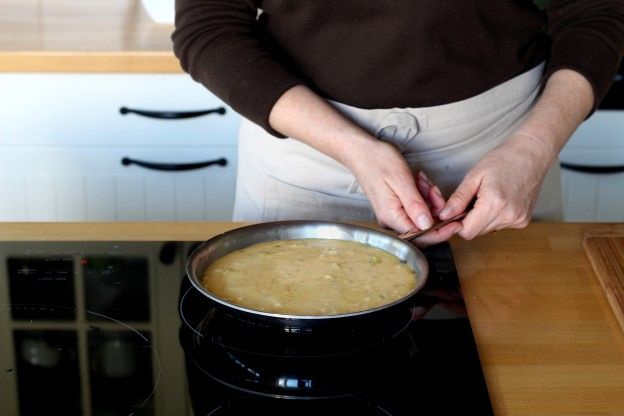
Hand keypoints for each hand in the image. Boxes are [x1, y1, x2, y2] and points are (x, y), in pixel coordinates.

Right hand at [347, 140, 460, 244]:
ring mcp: (393, 214)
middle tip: (435, 191)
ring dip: (429, 199)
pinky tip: (419, 182)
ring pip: (422, 216)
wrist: (362, 152)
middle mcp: (391, 220)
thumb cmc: (378, 162)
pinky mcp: (396, 207)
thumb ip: (415, 205)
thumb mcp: (401, 180)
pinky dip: (422, 196)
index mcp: (392, 216)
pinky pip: (416, 208)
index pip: (420, 235)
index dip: (441, 232)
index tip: (457, 223)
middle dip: (436, 210)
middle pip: (423, 227)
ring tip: (423, 182)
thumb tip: (427, 225)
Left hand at [439, 133, 553, 238]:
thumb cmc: (503, 160)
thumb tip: (444, 216)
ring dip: (482, 218)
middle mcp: (508, 215)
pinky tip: (499, 201)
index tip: (456, 211)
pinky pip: (500, 225)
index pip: (467, 232)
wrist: (531, 155)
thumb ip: (458, 198)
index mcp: (494, 204)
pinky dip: (495, 217)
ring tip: (487, 197)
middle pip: (477, 232)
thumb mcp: (474, 176)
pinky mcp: (523, 220)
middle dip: (469, 220)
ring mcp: (518, 220)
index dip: (457, 223)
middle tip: (472, 199)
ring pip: (488, 229)